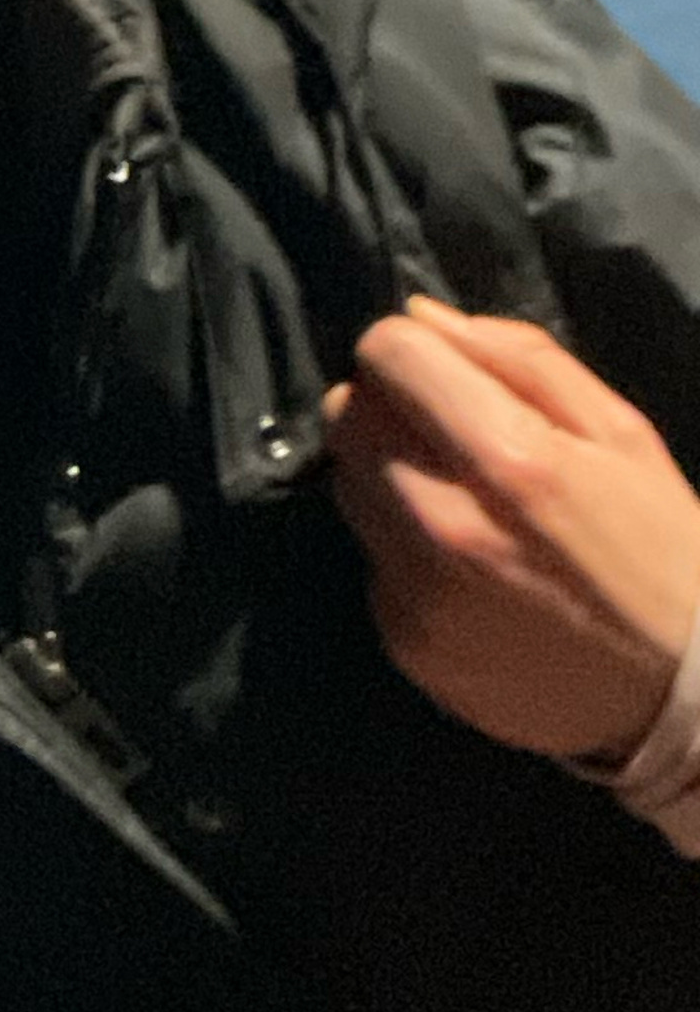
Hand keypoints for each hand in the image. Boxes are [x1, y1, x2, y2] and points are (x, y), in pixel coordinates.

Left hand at [325, 298, 699, 761]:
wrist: (687, 695)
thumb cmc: (663, 547)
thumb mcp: (620, 433)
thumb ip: (516, 360)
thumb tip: (421, 316)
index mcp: (508, 459)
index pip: (386, 356)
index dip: (410, 349)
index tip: (441, 370)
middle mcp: (442, 524)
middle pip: (346, 416)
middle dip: (388, 408)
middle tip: (450, 435)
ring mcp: (415, 591)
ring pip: (348, 487)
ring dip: (388, 477)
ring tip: (468, 505)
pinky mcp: (402, 642)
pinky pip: (371, 563)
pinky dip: (404, 552)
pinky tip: (471, 571)